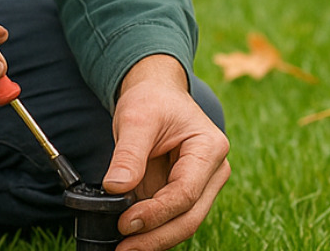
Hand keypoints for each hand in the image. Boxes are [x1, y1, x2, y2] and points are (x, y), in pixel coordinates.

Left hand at [103, 55, 230, 250]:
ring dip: (154, 238)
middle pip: (190, 216)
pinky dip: (152, 231)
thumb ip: (128, 154)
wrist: (156, 94)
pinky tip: (130, 239)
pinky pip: (172, 218)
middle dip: (156, 236)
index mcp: (209, 148)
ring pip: (183, 223)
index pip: (185, 192)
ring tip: (123, 247)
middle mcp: (213, 171)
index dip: (156, 213)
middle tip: (123, 248)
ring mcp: (202, 185)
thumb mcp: (136, 119)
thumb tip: (115, 189)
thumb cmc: (152, 100)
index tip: (125, 223)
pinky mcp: (186, 194)